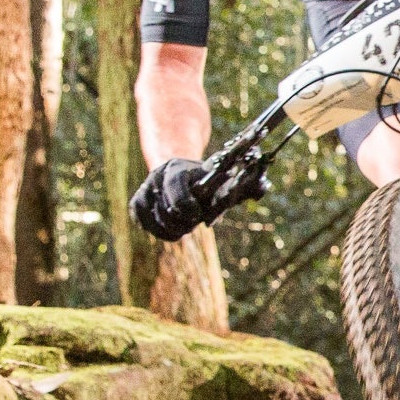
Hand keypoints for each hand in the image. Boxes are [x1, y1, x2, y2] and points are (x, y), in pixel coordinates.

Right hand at [129, 151, 263, 240]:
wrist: (181, 173)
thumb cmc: (208, 181)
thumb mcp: (225, 181)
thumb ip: (243, 186)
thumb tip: (262, 189)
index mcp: (177, 167)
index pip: (176, 187)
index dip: (187, 206)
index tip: (198, 216)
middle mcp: (156, 175)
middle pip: (167, 210)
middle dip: (184, 222)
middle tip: (194, 222)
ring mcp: (144, 188)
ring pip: (156, 221)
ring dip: (174, 229)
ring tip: (186, 225)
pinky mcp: (136, 202)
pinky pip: (144, 224)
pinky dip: (159, 231)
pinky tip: (172, 229)